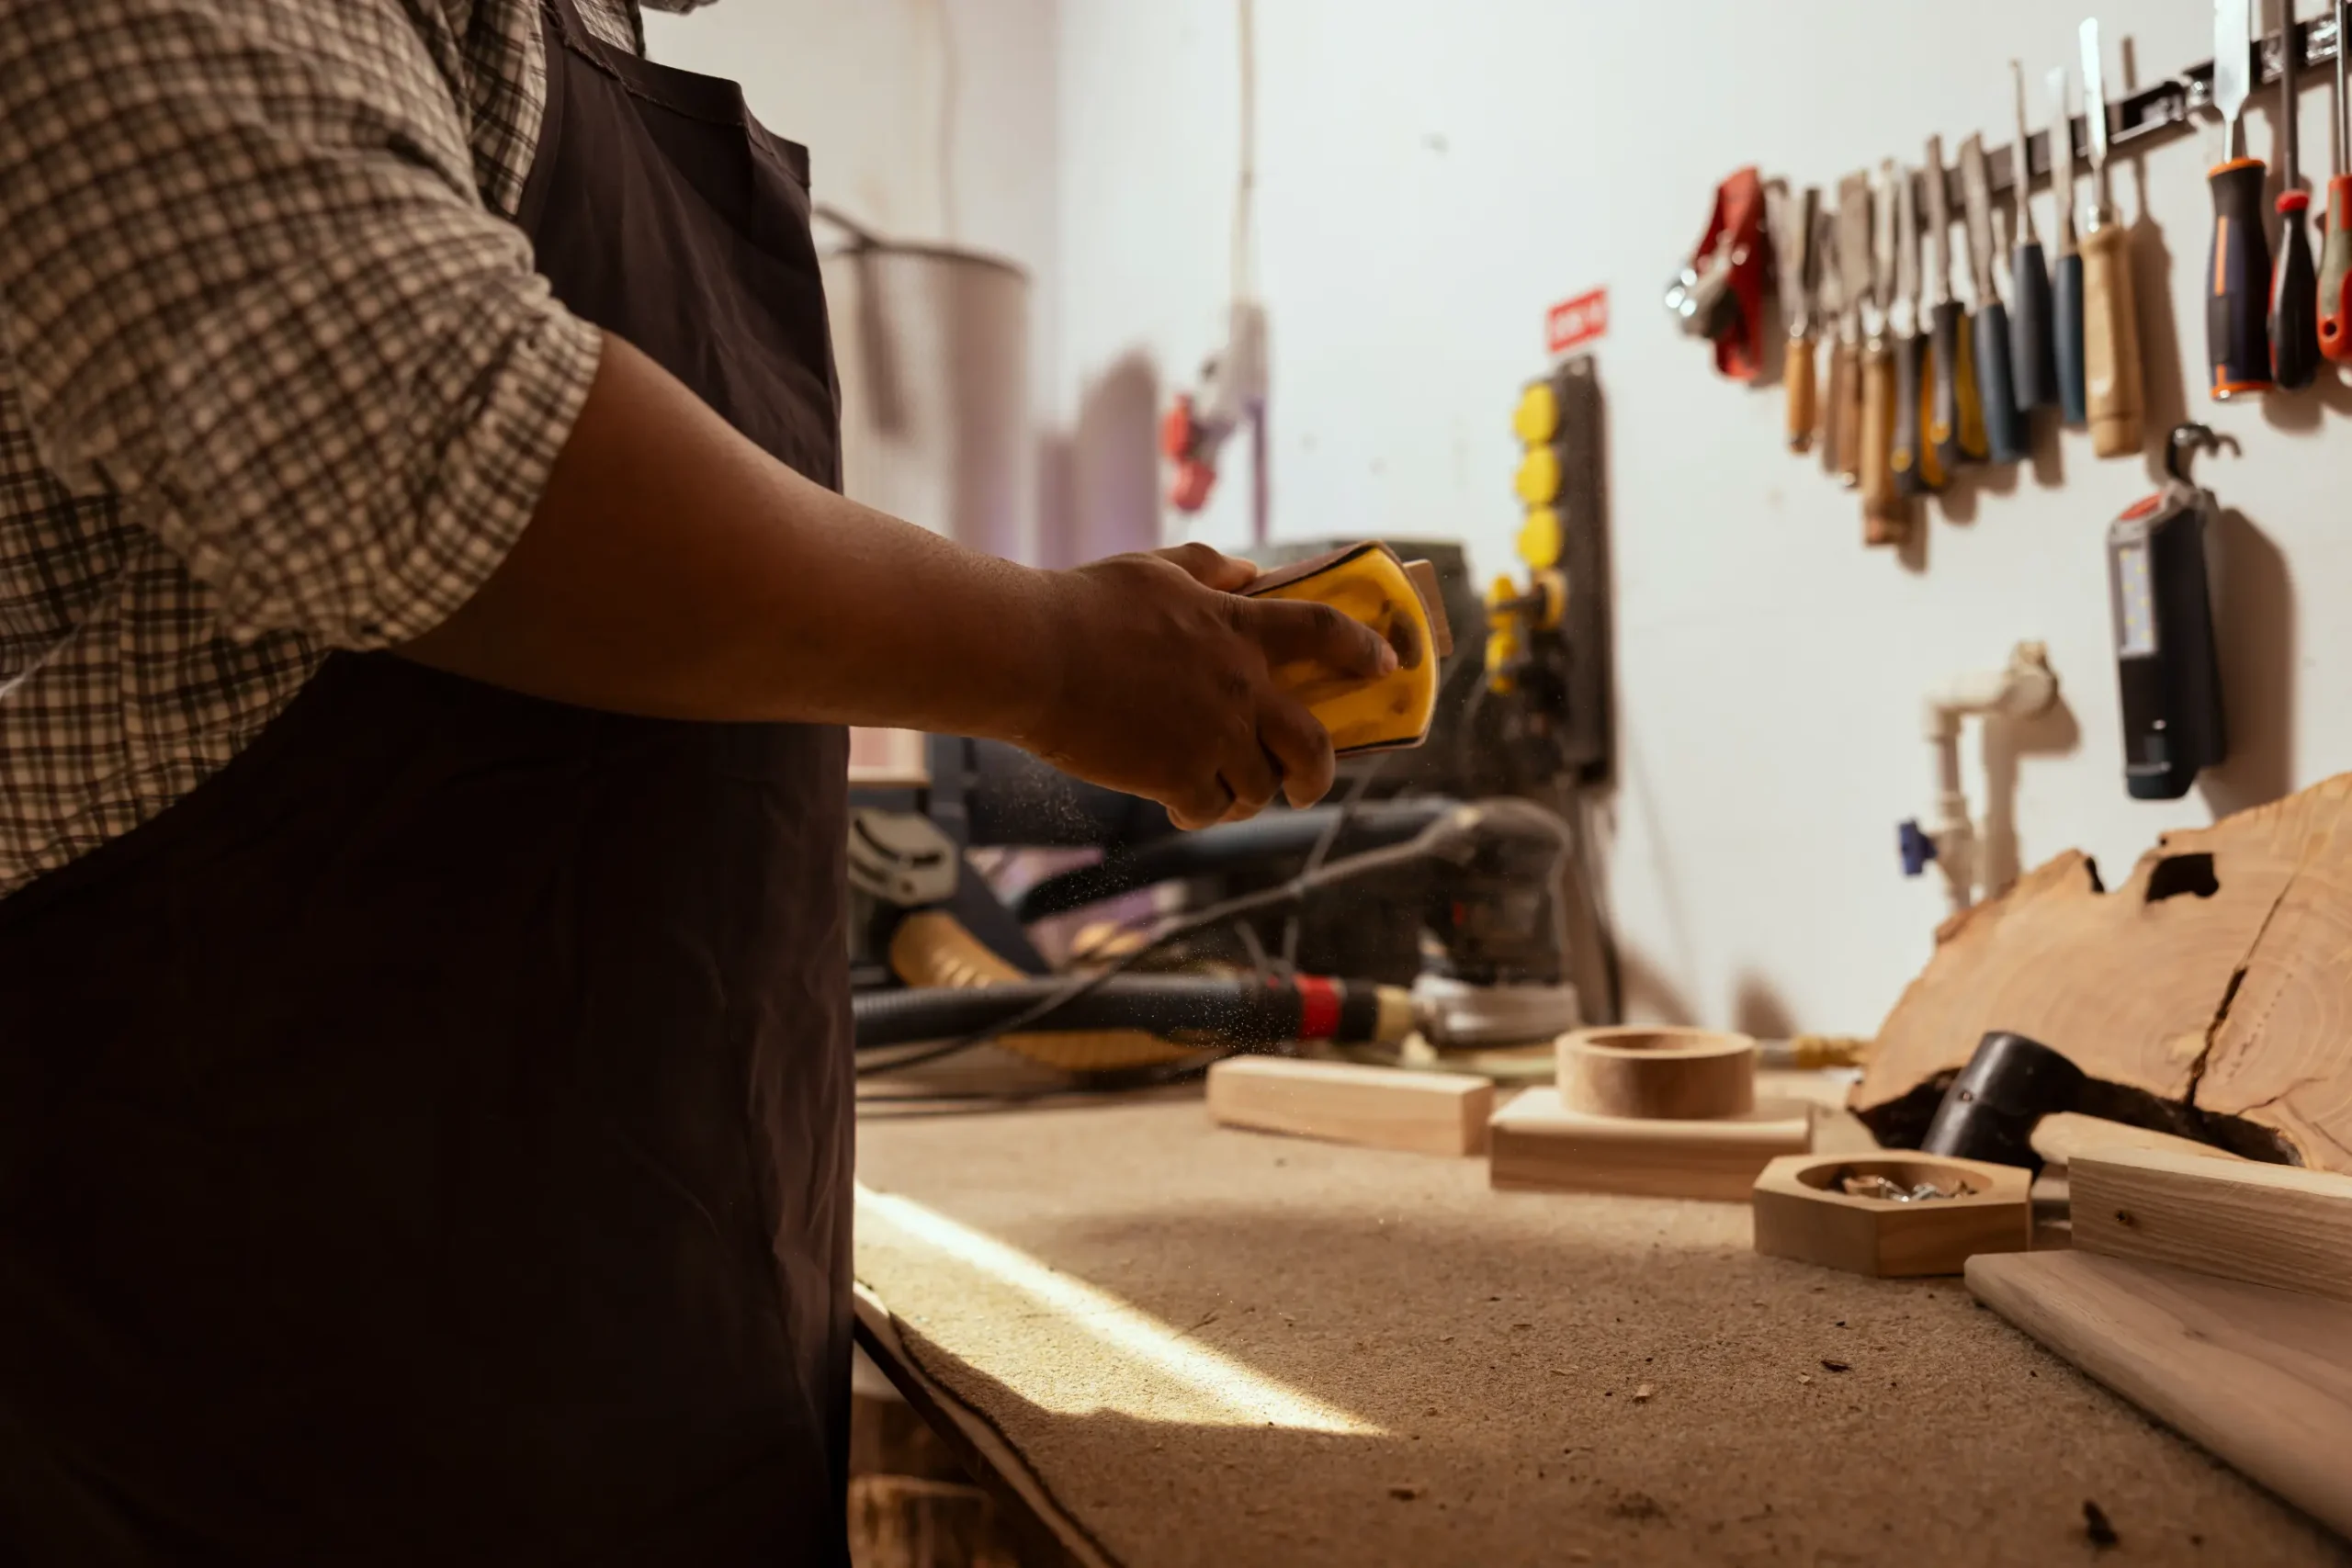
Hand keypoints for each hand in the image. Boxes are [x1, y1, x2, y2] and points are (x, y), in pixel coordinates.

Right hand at [1019, 544, 1397, 828]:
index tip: (1387, 665)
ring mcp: (1213, 736)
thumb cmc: (1084, 605)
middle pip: (1313, 745)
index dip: (1365, 649)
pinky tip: (1178, 802)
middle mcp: (1240, 688)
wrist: (1034, 657)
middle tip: (1306, 783)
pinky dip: (1199, 810)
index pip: (1325, 633)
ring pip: (1260, 786)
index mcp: (1239, 630)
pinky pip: (1210, 809)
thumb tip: (1249, 574)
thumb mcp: (1153, 568)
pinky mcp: (1177, 776)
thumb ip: (1208, 568)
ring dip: (1247, 793)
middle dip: (1319, 773)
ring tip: (1223, 791)